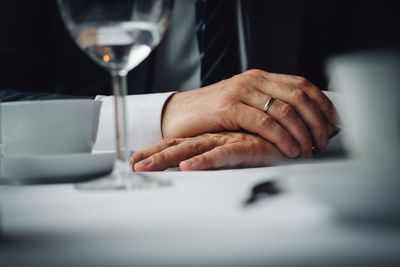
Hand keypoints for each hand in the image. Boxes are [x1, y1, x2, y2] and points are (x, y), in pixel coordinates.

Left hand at [132, 132, 285, 170]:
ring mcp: (227, 138)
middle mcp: (214, 135)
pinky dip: (204, 161)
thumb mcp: (234, 148)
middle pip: (177, 144)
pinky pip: (222, 154)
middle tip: (133, 166)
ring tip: (145, 168)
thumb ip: (218, 153)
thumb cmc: (262, 140)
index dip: (156, 150)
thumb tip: (197, 161)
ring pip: (191, 148)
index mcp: (209, 135)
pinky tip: (188, 167)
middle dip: (154, 155)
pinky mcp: (245, 145)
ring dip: (166, 158)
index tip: (135, 159)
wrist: (288, 132)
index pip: (176, 142)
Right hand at [162, 69, 338, 157]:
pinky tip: (290, 150)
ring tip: (309, 150)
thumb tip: (299, 122)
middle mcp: (252, 80)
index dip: (322, 103)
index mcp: (259, 77)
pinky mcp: (228, 108)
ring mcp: (240, 92)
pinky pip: (264, 122)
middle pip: (298, 95)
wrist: (177, 115)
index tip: (334, 123)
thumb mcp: (243, 104)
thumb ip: (266, 106)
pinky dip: (282, 137)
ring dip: (302, 133)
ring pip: (284, 109)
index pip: (301, 84)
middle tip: (325, 141)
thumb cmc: (212, 115)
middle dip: (317, 121)